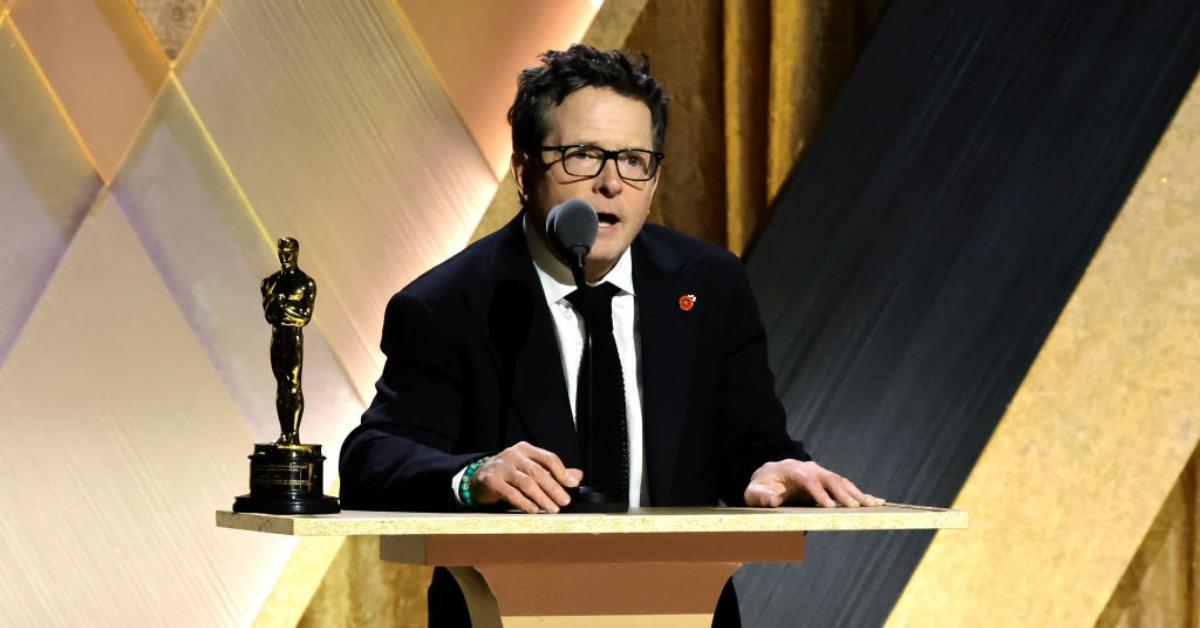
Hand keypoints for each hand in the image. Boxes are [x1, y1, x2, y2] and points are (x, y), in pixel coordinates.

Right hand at [471, 441, 582, 513]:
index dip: (562, 472)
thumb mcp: (530, 468)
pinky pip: (511, 493)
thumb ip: (554, 472)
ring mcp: (501, 467)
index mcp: (526, 449)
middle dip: (554, 488)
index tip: (572, 485)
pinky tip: (534, 510)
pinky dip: (525, 503)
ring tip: (552, 509)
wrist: (478, 477)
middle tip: (564, 501)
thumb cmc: (509, 473)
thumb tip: (577, 476)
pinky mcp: (491, 480)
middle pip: (538, 472)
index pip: (548, 458)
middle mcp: (513, 455)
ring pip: (526, 483)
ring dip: (542, 498)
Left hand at [743, 459, 884, 507]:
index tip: (829, 506)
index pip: (808, 479)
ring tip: (873, 505)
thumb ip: (761, 496)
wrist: (769, 476)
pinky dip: (861, 494)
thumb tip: (772, 501)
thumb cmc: (761, 486)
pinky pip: (846, 487)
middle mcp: (811, 469)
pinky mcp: (828, 482)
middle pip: (830, 478)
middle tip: (856, 507)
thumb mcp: (754, 492)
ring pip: (841, 481)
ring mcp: (821, 474)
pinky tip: (877, 501)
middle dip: (843, 493)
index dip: (819, 493)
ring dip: (858, 493)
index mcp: (793, 470)